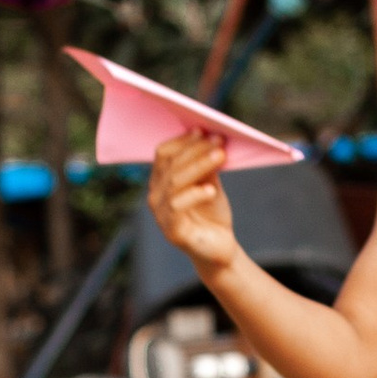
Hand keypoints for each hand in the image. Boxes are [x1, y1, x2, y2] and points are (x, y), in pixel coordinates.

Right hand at [147, 132, 240, 276]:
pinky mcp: (171, 231)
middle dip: (196, 149)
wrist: (220, 248)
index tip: (204, 130)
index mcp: (161, 181)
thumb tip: (210, 138)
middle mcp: (155, 196)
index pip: (163, 154)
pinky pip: (177, 206)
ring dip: (199, 165)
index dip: (182, 140)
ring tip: (220, 156)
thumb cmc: (212, 214)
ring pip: (174, 182)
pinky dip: (195, 194)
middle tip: (218, 140)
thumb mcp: (211, 183)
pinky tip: (211, 190)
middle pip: (170, 165)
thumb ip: (206, 166)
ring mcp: (160, 214)